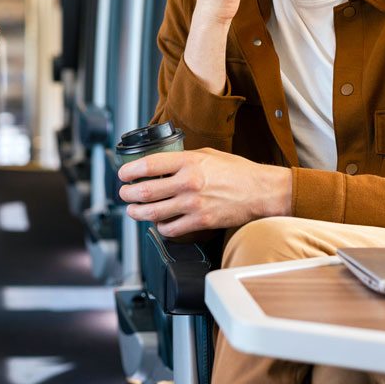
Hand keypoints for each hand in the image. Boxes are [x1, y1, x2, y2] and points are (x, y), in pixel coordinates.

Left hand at [116, 148, 291, 238]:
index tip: (122, 174)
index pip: (149, 165)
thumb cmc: (238, 171)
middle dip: (127, 194)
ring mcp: (194, 204)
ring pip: (154, 213)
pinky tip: (159, 223)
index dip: (129, 171)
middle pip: (145, 192)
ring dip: (137, 213)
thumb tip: (161, 163)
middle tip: (124, 194)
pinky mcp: (201, 222)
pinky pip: (171, 229)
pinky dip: (161, 227)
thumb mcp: (208, 154)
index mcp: (189, 162)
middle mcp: (188, 183)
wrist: (261, 191)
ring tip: (133, 210)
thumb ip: (183, 159)